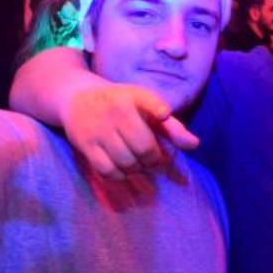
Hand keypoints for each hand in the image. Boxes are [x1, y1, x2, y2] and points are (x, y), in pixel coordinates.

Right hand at [60, 83, 199, 180]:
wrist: (78, 97)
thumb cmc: (121, 104)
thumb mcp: (146, 107)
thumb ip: (171, 127)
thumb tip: (194, 145)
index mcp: (135, 97)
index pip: (149, 102)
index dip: (158, 109)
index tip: (164, 114)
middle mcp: (115, 111)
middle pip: (143, 147)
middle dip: (153, 160)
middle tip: (154, 160)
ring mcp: (98, 128)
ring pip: (126, 162)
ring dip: (137, 169)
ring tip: (138, 163)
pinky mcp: (85, 144)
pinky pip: (107, 170)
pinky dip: (119, 176)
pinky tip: (123, 169)